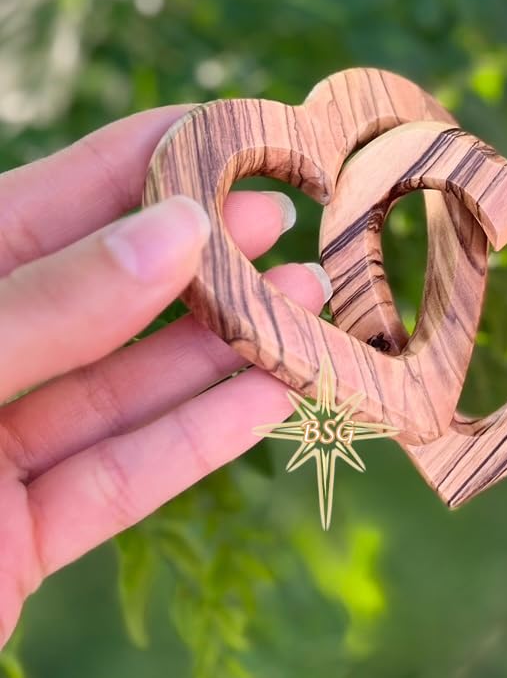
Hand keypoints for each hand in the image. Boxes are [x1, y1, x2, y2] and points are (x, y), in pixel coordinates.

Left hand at [0, 109, 328, 648]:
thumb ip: (47, 310)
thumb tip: (175, 230)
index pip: (30, 209)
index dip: (133, 165)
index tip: (229, 133)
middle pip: (89, 299)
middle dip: (193, 259)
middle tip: (285, 218)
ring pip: (117, 392)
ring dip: (219, 351)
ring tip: (308, 301)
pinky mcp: (14, 544)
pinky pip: (118, 479)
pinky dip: (198, 440)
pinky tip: (272, 393)